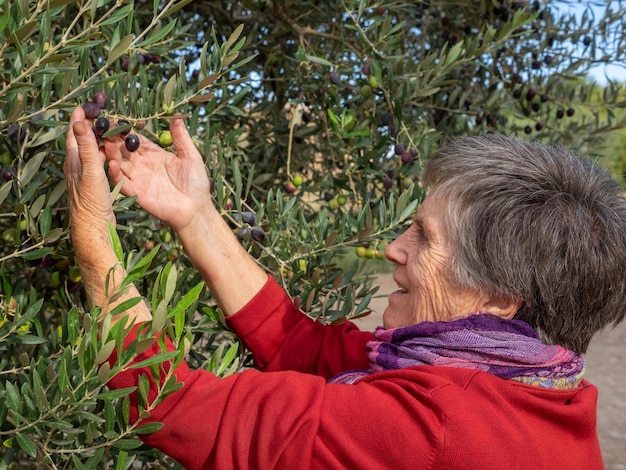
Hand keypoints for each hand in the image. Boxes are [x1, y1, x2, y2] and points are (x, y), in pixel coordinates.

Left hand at [64, 107, 114, 242]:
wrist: (93, 225)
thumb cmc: (91, 198)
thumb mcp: (90, 169)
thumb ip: (86, 145)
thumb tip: (79, 121)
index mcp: (74, 159)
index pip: (74, 133)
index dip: (79, 118)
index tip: (86, 105)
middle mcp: (77, 165)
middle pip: (83, 140)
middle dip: (91, 126)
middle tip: (102, 114)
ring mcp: (85, 174)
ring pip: (91, 151)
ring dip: (99, 140)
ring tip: (110, 130)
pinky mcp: (94, 183)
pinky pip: (99, 162)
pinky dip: (105, 154)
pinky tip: (113, 155)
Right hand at [104, 118, 213, 233]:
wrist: (195, 209)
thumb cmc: (196, 183)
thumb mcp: (191, 157)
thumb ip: (181, 138)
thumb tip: (177, 116)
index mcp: (155, 155)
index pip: (136, 140)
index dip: (126, 131)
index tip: (115, 120)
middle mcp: (143, 165)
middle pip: (124, 150)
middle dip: (114, 140)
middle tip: (104, 129)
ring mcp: (138, 179)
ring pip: (119, 164)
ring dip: (111, 154)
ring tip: (106, 143)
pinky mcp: (136, 192)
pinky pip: (121, 182)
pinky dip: (114, 173)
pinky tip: (111, 163)